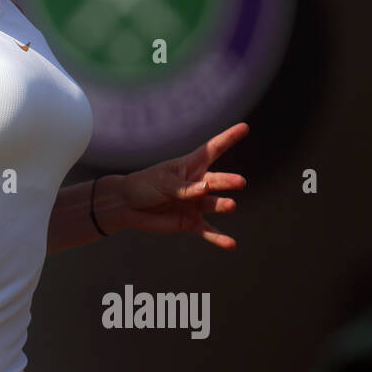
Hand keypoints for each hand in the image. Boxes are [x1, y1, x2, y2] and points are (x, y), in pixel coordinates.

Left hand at [112, 122, 249, 248]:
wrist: (127, 206)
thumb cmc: (144, 186)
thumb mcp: (162, 182)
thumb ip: (183, 187)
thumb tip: (205, 189)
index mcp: (189, 166)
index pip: (212, 149)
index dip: (229, 138)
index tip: (245, 127)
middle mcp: (197, 184)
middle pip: (217, 180)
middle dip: (228, 181)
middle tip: (240, 182)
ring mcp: (196, 203)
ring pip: (214, 204)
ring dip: (222, 205)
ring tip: (231, 205)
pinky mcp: (190, 222)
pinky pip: (207, 231)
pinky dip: (218, 238)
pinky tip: (231, 244)